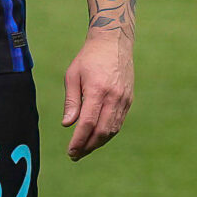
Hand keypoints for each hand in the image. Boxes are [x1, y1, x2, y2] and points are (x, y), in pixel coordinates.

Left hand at [62, 31, 132, 160]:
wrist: (114, 42)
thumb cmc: (89, 57)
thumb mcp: (73, 75)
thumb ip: (71, 101)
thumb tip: (68, 125)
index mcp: (98, 90)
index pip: (88, 122)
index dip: (79, 140)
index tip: (71, 151)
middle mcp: (114, 96)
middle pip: (103, 131)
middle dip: (88, 146)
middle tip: (75, 155)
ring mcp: (124, 99)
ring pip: (112, 129)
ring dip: (98, 142)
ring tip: (84, 149)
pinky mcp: (129, 99)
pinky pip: (118, 122)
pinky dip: (107, 133)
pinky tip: (96, 137)